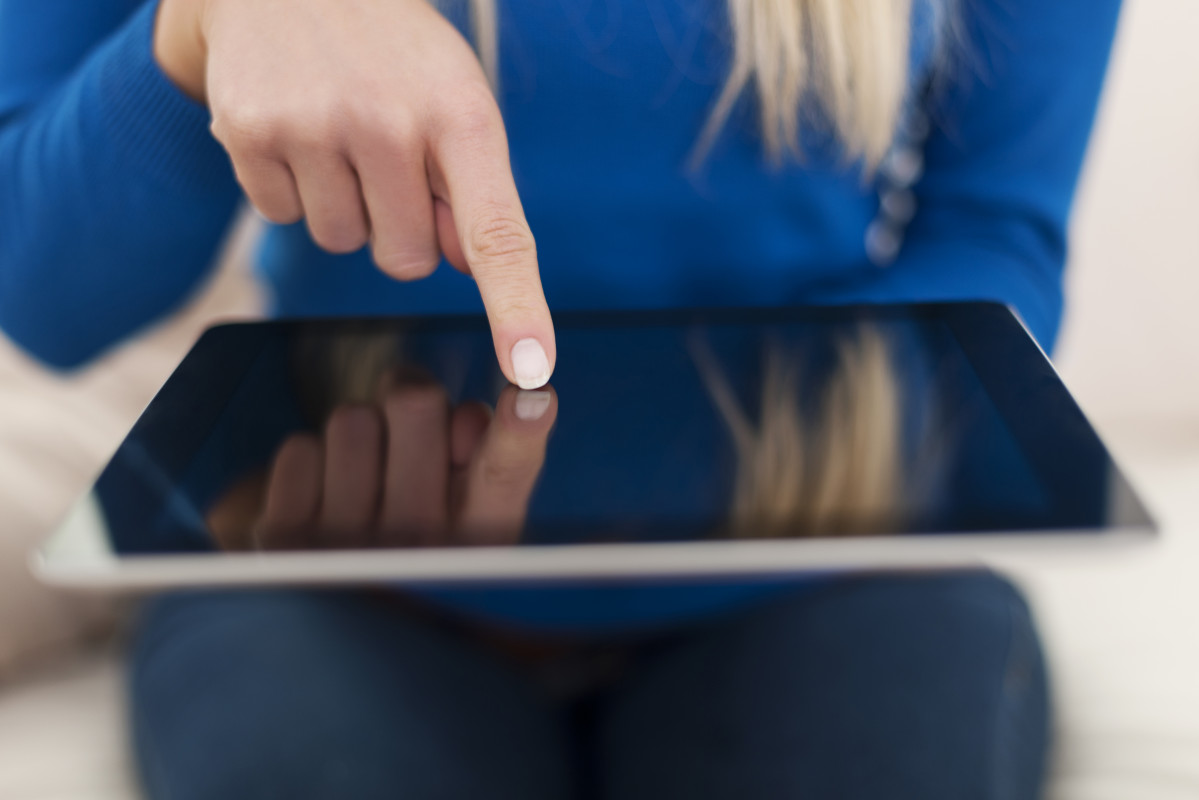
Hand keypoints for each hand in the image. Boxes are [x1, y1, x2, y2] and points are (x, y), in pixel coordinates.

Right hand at [154, 0, 554, 388]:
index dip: (517, 308)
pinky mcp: (250, 133)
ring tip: (339, 131)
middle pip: (406, 262)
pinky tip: (296, 130)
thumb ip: (470, 188)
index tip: (529, 366)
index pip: (498, 235)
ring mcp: (314, 126)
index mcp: (462, 116)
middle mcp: (389, 122)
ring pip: (342, 244)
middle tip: (387, 153)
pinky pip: (281, 217)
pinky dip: (290, 187)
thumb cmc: (393, 52)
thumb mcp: (454, 99)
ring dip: (344, 205)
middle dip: (400, 226)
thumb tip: (457, 261)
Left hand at [243, 383, 556, 549]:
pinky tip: (327, 505)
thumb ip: (492, 453)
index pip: (505, 473)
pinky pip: (299, 451)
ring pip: (351, 418)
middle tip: (411, 428)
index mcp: (482, 541)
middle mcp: (418, 552)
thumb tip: (466, 417)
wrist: (340, 637)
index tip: (529, 397)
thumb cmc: (427, 550)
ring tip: (366, 483)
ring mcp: (344, 547)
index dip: (520, 429)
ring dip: (359, 437)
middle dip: (412, 400)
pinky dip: (312, 467)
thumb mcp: (483, 517)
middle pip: (414, 400)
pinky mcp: (283, 544)